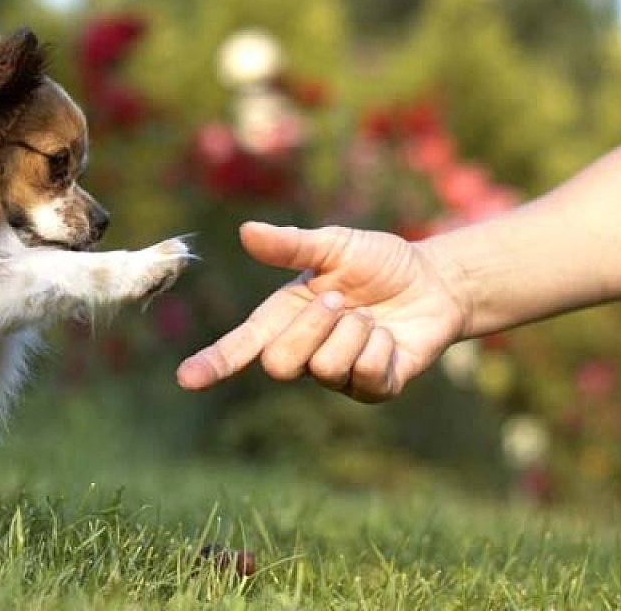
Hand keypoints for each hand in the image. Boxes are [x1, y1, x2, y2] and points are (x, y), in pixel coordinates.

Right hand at [177, 221, 467, 401]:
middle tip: (341, 299)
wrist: (434, 280)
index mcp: (284, 316)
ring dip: (352, 332)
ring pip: (324, 368)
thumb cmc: (378, 261)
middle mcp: (304, 349)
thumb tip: (246, 231)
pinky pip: (365, 376)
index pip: (241, 346)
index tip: (186, 378)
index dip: (213, 362)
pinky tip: (388, 335)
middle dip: (311, 326)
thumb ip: (291, 245)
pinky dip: (380, 346)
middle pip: (279, 363)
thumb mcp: (335, 245)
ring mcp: (337, 374)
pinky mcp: (372, 388)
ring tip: (369, 315)